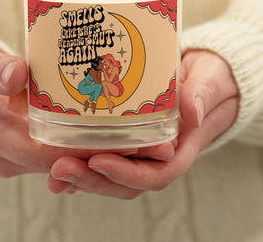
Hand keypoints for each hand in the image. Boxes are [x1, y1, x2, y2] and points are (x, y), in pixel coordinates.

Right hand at [0, 45, 138, 176]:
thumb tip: (18, 74)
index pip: (47, 154)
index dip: (86, 150)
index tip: (124, 141)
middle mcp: (11, 157)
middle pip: (65, 163)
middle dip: (106, 155)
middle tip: (148, 141)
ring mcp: (21, 158)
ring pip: (68, 164)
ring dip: (103, 155)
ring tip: (143, 138)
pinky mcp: (30, 151)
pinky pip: (63, 156)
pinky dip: (89, 148)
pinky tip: (117, 134)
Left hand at [47, 50, 238, 198]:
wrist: (206, 79)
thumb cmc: (209, 79)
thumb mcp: (210, 80)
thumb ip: (202, 94)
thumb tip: (192, 112)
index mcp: (181, 148)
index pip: (155, 174)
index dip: (127, 173)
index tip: (99, 161)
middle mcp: (160, 156)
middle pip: (126, 182)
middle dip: (93, 180)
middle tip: (60, 168)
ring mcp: (143, 152)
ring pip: (112, 176)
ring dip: (82, 177)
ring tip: (53, 171)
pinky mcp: (130, 142)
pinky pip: (106, 159)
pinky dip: (83, 165)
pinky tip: (58, 162)